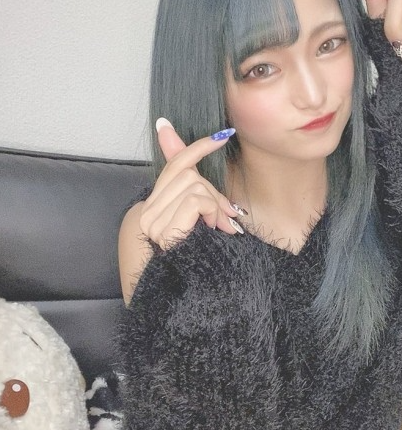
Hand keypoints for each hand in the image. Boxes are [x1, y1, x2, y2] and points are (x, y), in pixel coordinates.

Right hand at [139, 119, 244, 249]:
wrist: (198, 299)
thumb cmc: (204, 258)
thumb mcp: (201, 216)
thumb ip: (194, 184)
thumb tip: (168, 130)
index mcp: (153, 208)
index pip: (174, 166)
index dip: (198, 148)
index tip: (222, 136)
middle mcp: (146, 214)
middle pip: (187, 173)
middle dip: (213, 191)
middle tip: (227, 216)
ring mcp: (153, 223)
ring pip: (193, 184)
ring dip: (214, 204)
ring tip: (218, 227)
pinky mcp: (166, 231)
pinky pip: (196, 200)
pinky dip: (211, 210)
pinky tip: (212, 229)